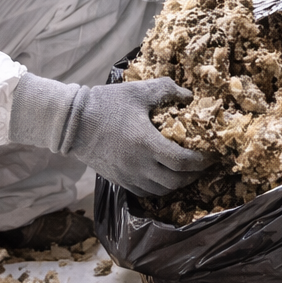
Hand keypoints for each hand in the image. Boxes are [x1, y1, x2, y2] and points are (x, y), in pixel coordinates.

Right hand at [8, 74, 210, 196]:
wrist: (71, 123)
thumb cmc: (105, 104)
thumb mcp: (138, 92)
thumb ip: (166, 90)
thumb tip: (188, 96)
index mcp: (147, 144)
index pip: (182, 162)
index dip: (201, 162)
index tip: (211, 155)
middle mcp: (139, 165)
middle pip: (176, 181)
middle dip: (194, 175)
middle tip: (203, 164)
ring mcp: (128, 176)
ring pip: (162, 191)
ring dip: (178, 184)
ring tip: (187, 172)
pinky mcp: (119, 181)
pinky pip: (146, 192)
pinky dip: (160, 188)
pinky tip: (165, 177)